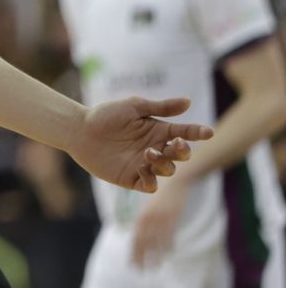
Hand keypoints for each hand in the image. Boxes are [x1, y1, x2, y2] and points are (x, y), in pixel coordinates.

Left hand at [66, 96, 212, 193]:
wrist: (80, 130)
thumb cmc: (105, 116)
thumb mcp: (134, 107)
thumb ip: (161, 107)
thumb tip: (188, 102)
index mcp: (158, 130)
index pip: (185, 133)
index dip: (197, 133)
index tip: (208, 132)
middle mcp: (155, 148)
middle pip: (180, 155)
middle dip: (183, 151)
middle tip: (176, 143)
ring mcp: (145, 164)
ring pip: (168, 170)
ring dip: (163, 163)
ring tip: (148, 153)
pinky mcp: (132, 178)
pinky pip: (150, 185)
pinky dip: (150, 180)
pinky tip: (142, 168)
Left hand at [130, 173, 188, 267]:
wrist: (176, 178)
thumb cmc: (161, 194)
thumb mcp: (151, 206)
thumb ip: (147, 219)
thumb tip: (141, 233)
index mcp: (144, 214)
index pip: (136, 236)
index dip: (134, 251)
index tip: (132, 263)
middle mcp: (151, 216)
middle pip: (144, 240)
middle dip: (141, 256)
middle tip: (139, 270)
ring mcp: (163, 215)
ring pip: (157, 239)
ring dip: (155, 255)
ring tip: (153, 268)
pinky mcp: (175, 214)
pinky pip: (170, 231)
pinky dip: (168, 243)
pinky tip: (168, 253)